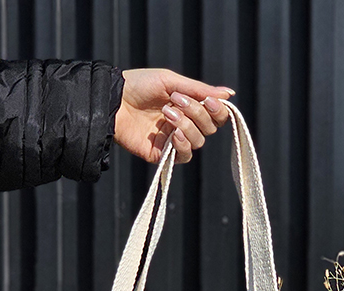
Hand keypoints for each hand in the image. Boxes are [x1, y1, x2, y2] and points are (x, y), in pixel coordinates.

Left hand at [114, 68, 233, 164]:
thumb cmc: (139, 85)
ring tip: (166, 113)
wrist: (113, 100)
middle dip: (197, 113)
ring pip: (198, 141)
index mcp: (189, 106)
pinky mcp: (162, 154)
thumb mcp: (171, 81)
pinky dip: (183, 145)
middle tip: (177, 100)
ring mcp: (173, 140)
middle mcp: (184, 124)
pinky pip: (184, 156)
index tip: (209, 101)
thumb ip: (200, 90)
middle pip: (209, 128)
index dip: (218, 110)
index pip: (215, 115)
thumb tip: (230, 94)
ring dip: (186, 125)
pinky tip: (173, 134)